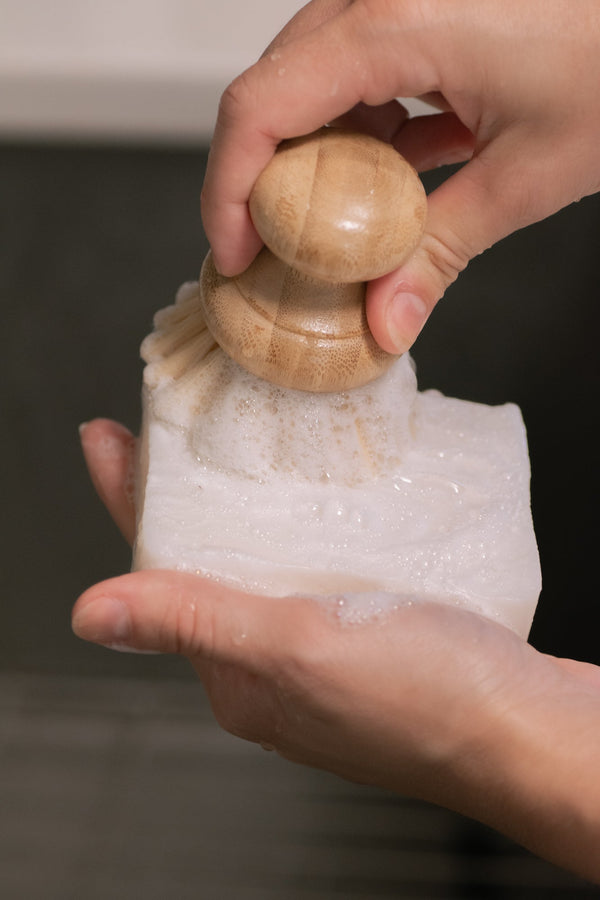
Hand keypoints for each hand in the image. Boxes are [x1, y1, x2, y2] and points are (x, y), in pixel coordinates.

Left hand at [74, 419, 599, 881]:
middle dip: (185, 494)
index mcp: (239, 675)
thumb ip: (199, 622)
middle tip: (173, 424)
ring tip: (238, 445)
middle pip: (209, 562)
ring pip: (270, 562)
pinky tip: (322, 492)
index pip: (160, 573)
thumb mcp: (298, 650)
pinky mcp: (377, 632)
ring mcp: (328, 650)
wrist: (534, 731)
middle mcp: (275, 666)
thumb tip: (90, 613)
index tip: (105, 436)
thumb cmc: (428, 701)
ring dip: (250, 505)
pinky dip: (311, 524)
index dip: (129, 501)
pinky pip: (323, 567)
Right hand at [201, 0, 599, 352]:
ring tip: (334, 229)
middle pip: (274, 92)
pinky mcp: (428, 11)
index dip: (226, 190)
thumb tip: (385, 322)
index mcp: (395, 20)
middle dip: (261, 181)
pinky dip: (366, 133)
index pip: (258, 107)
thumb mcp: (530, 173)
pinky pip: (365, 74)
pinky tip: (390, 182)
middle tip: (273, 253)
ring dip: (316, 160)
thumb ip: (443, 251)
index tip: (234, 254)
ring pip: (316, 84)